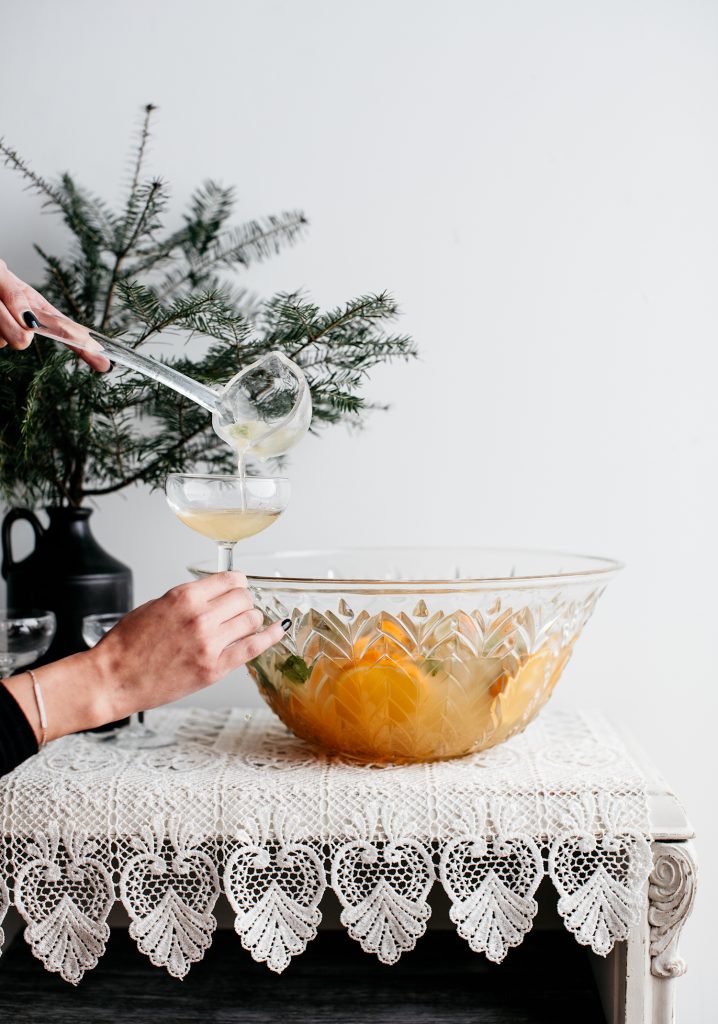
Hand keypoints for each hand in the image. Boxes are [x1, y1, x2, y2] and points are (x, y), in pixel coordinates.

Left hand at [0, 259, 109, 371]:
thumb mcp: (0, 276)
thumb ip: (15, 297)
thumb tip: (30, 326)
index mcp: (34, 306)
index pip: (64, 327)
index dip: (83, 345)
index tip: (104, 361)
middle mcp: (22, 323)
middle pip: (25, 338)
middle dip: (7, 325)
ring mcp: (4, 334)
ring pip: (0, 340)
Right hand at [92, 571, 285, 722]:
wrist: (113, 679)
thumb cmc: (126, 646)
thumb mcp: (155, 606)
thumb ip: (188, 600)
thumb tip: (213, 596)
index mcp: (184, 597)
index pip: (230, 579)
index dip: (237, 583)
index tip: (237, 587)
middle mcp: (200, 617)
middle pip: (244, 598)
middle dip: (243, 601)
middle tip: (237, 609)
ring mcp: (209, 643)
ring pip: (251, 619)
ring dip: (250, 619)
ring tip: (242, 625)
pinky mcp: (214, 668)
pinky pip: (254, 646)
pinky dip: (270, 636)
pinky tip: (278, 630)